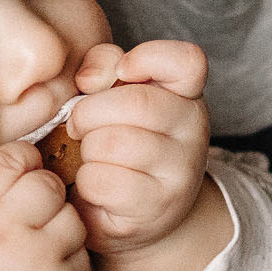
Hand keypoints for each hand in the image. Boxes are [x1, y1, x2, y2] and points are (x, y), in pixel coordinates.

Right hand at [0, 141, 89, 270]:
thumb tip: (2, 166)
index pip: (7, 159)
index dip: (19, 159)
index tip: (20, 169)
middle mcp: (4, 228)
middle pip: (44, 183)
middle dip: (41, 188)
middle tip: (32, 205)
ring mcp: (37, 258)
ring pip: (70, 215)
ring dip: (59, 220)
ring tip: (41, 237)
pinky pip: (81, 251)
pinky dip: (68, 253)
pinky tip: (47, 263)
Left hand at [68, 41, 230, 270]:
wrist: (140, 212)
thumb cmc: (120, 143)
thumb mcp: (114, 97)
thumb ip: (103, 68)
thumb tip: (89, 79)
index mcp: (186, 94)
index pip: (188, 61)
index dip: (148, 58)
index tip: (121, 73)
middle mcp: (193, 129)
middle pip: (135, 103)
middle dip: (89, 113)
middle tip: (78, 126)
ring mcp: (180, 170)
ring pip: (113, 143)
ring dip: (87, 149)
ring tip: (93, 157)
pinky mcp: (157, 205)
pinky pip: (103, 181)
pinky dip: (86, 181)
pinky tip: (97, 184)